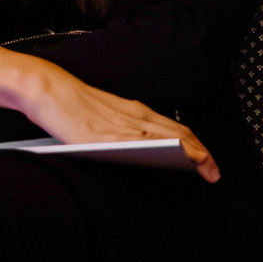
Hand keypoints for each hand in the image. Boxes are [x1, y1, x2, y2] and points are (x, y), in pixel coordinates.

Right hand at [14, 58, 220, 183]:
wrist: (47, 89)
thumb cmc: (69, 103)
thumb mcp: (102, 115)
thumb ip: (119, 128)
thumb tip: (132, 148)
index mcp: (133, 110)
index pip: (173, 127)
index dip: (195, 144)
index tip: (207, 159)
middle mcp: (135, 115)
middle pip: (179, 133)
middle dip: (202, 153)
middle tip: (214, 172)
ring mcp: (125, 125)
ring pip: (170, 137)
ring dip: (193, 153)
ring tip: (206, 169)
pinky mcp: (111, 135)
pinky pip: (148, 143)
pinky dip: (168, 150)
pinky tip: (178, 159)